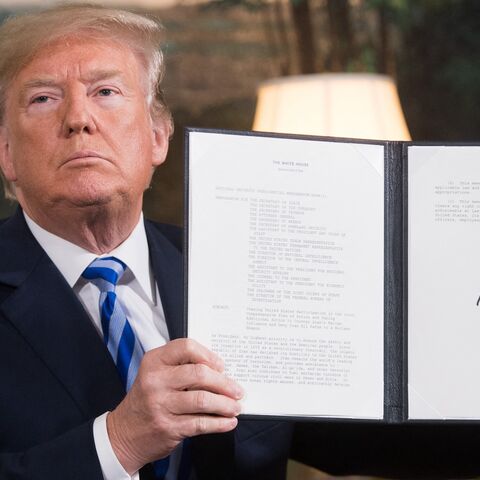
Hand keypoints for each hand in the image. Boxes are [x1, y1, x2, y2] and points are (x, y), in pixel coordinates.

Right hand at [106, 338, 242, 473]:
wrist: (125, 432)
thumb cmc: (147, 399)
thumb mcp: (156, 373)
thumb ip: (181, 366)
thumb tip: (219, 370)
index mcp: (154, 361)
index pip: (186, 347)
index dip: (209, 355)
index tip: (221, 366)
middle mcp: (155, 380)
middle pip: (199, 374)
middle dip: (224, 383)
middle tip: (237, 390)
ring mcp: (161, 404)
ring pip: (203, 400)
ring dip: (225, 404)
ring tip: (235, 406)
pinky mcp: (168, 427)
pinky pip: (201, 423)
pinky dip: (219, 423)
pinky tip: (228, 422)